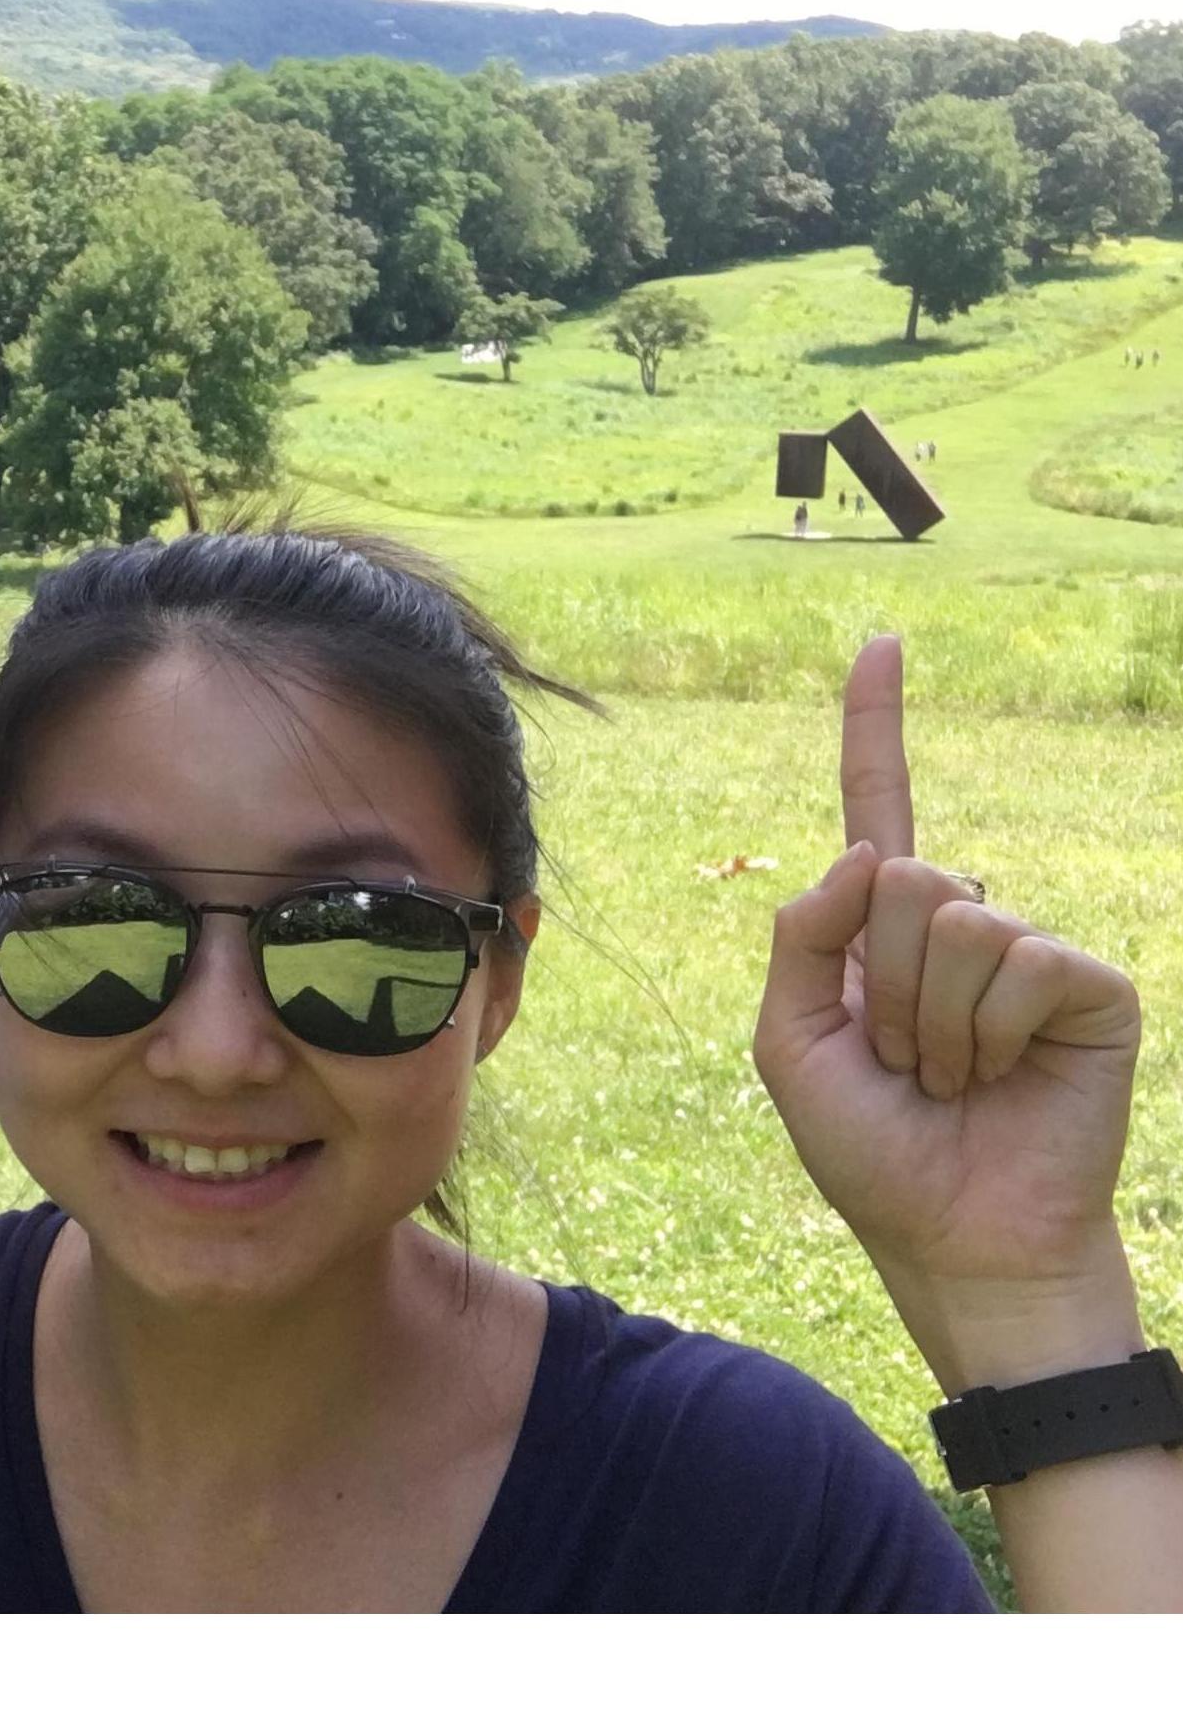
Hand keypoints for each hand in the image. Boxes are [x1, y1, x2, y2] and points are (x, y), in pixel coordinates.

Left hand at [753, 636, 1143, 1390]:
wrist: (956, 1236)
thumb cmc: (871, 1148)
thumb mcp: (790, 1041)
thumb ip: (802, 934)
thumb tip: (871, 850)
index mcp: (882, 931)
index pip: (879, 806)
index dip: (877, 724)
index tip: (881, 641)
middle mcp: (959, 922)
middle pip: (897, 874)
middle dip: (881, 983)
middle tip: (907, 1063)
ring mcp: (1026, 950)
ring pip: (950, 917)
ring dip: (931, 1021)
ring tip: (952, 1078)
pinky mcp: (1087, 986)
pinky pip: (1018, 959)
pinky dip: (991, 1032)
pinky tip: (1006, 1076)